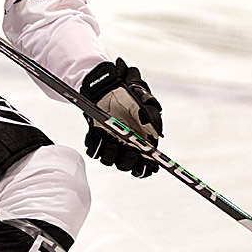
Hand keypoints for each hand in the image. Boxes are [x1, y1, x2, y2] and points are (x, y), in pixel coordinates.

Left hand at [79, 58, 163, 177]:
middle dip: (127, 160)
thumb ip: (151, 117)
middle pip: (127, 165)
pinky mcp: (98, 137)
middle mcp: (127, 144)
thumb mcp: (143, 102)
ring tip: (110, 136)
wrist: (108, 84)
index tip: (143, 165)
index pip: (147, 163)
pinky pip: (94, 150)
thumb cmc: (128, 93)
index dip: (146, 168)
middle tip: (128, 147)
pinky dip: (95, 144)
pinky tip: (98, 132)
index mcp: (143, 139)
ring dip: (110, 152)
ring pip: (109, 160)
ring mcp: (112, 141)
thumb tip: (156, 133)